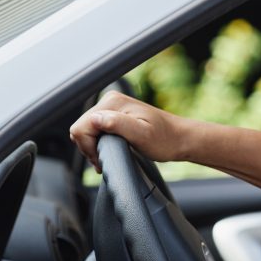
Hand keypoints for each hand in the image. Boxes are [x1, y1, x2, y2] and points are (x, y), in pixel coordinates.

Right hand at [69, 91, 189, 171]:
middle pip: (81, 128)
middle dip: (89, 147)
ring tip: (110, 156)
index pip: (80, 127)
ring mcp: (111, 108)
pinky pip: (94, 130)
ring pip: (86, 130)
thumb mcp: (142, 135)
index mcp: (112, 103)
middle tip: (107, 159)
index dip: (88, 147)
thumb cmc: (165, 139)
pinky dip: (98, 143)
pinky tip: (110, 151)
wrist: (179, 139)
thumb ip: (117, 124)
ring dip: (93, 147)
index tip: (104, 158)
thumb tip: (95, 119)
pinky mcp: (114, 116)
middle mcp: (109, 101)